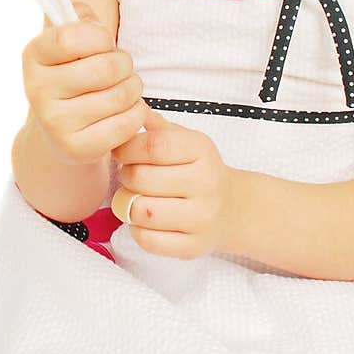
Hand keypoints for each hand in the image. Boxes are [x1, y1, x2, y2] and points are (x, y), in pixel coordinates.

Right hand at [21, 2, 146, 165]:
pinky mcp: (76, 148)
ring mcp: (54, 123)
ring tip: (125, 90)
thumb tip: (90, 20)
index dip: (100, 38)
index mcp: (34, 55)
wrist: (59, 131)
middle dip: (125, 65)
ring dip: (134, 89)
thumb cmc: (73, 76)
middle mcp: (37, 89)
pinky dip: (136, 115)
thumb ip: (79, 17)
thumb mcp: (69, 42)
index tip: (104, 44)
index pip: (71, 37)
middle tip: (122, 70)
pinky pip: (125, 124)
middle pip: (105, 68)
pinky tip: (125, 112)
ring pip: (120, 96)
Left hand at [110, 105, 231, 257]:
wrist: (232, 208)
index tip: (122, 152)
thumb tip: (133, 107)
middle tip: (131, 176)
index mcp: (202, 151)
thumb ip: (157, 127)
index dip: (126, 149)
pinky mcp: (193, 246)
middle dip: (126, 176)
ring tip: (135, 198)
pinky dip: (137, 230)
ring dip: (128, 205)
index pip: (151, 146)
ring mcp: (202, 218)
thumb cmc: (197, 169)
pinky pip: (147, 240)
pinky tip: (146, 220)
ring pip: (141, 212)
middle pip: (141, 179)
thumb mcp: (185, 141)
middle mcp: (206, 183)